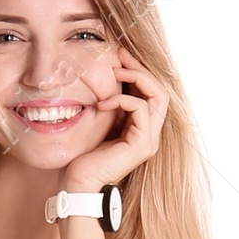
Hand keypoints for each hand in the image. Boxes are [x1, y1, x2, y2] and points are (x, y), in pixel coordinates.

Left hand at [62, 52, 169, 191]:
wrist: (78, 183)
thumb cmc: (83, 155)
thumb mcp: (100, 122)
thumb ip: (112, 105)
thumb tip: (110, 77)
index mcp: (141, 129)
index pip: (152, 93)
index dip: (139, 71)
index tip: (120, 56)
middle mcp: (150, 134)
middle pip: (160, 91)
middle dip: (140, 69)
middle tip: (120, 55)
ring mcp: (148, 140)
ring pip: (158, 96)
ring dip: (136, 78)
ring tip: (114, 72)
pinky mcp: (141, 145)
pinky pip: (140, 108)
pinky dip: (121, 100)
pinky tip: (103, 104)